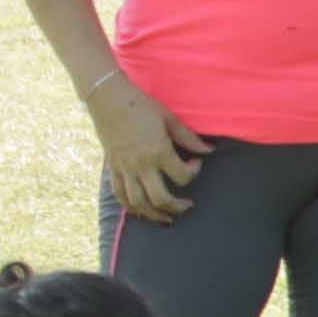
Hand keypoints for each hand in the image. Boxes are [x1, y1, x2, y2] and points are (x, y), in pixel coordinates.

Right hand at [89, 76, 211, 223]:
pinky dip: (130, 207)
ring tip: (167, 218)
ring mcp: (124, 168)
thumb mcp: (169, 119)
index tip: (195, 163)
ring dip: (154, 215)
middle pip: (160, 199)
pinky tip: (140, 212)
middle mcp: (141, 165)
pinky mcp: (112, 168)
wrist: (108, 98)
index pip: (183, 176)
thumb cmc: (141, 105)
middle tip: (188, 206)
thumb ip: (189, 138)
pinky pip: (120, 194)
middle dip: (177, 207)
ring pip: (139, 203)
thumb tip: (209, 151)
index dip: (194, 172)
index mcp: (158, 151)